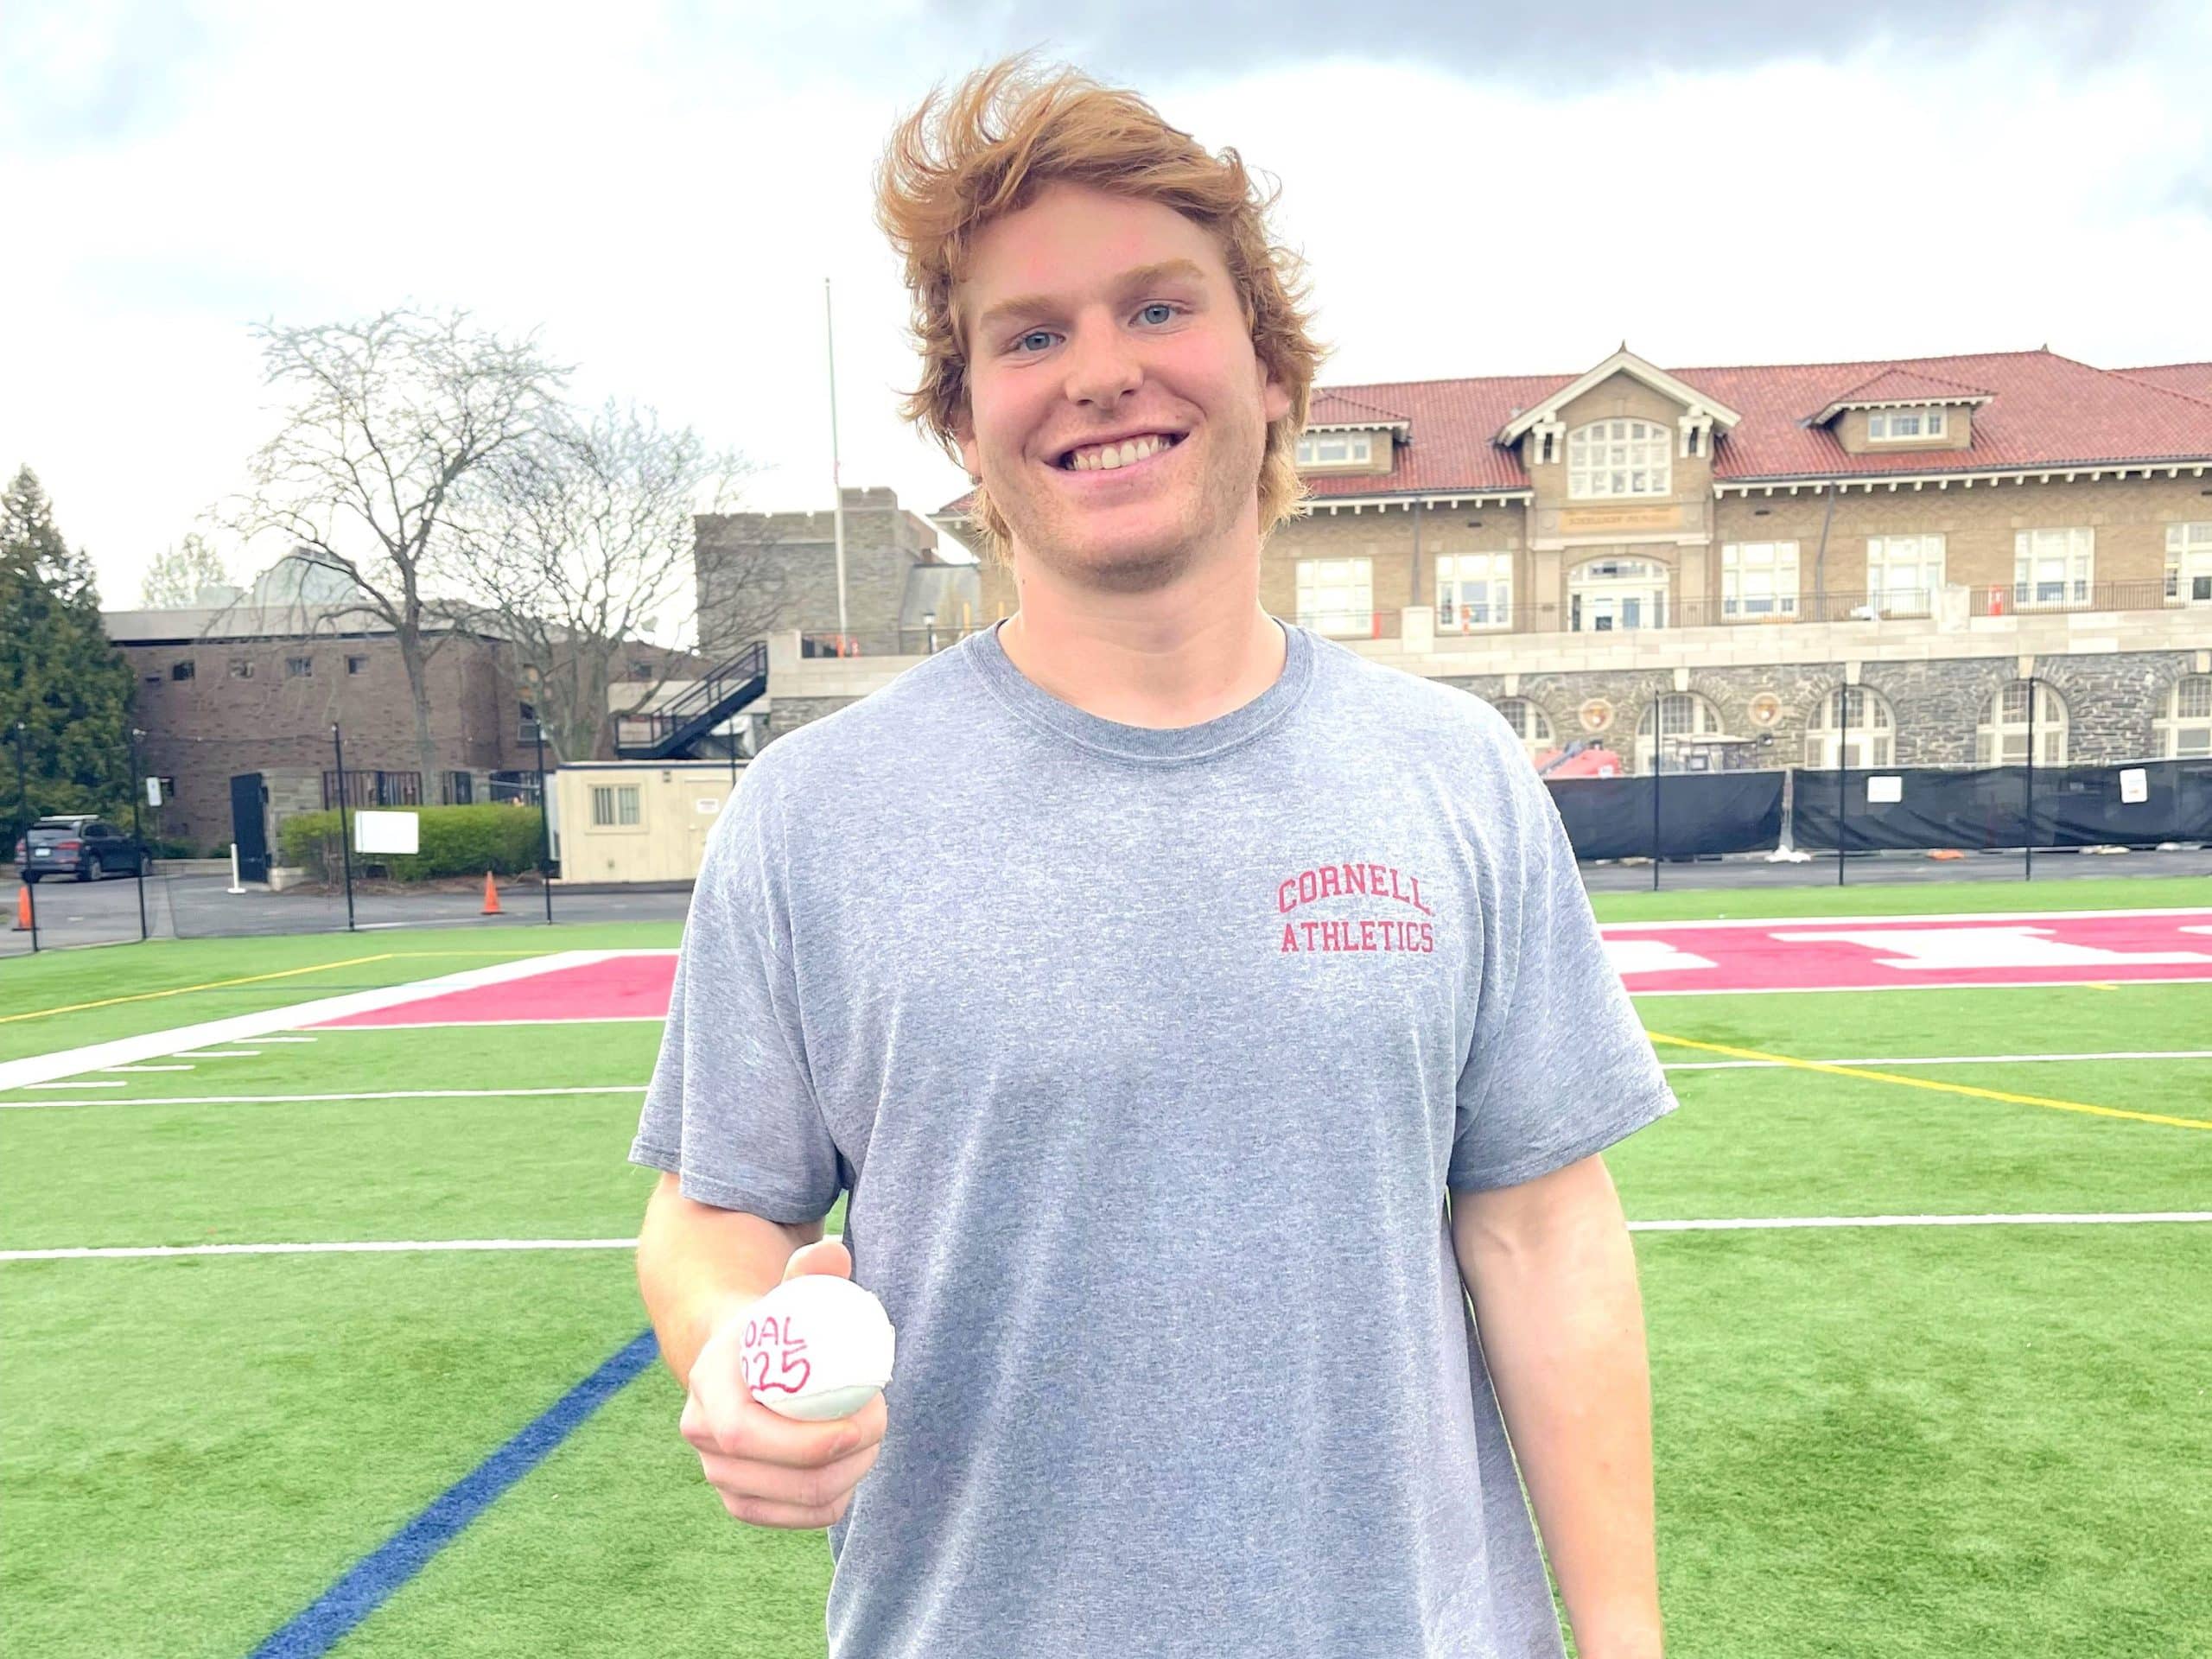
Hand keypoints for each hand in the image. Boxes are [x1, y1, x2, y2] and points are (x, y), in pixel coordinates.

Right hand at [679, 1238, 888, 1528]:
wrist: (744, 1355)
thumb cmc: (777, 1319)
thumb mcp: (790, 1290)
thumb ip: (812, 1266)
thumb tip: (833, 1254)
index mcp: (707, 1384)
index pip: (742, 1433)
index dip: (804, 1441)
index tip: (863, 1420)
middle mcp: (703, 1436)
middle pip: (774, 1476)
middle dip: (842, 1459)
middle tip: (882, 1421)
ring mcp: (720, 1473)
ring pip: (791, 1501)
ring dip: (846, 1478)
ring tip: (874, 1439)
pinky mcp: (743, 1499)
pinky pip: (794, 1518)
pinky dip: (833, 1501)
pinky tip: (854, 1469)